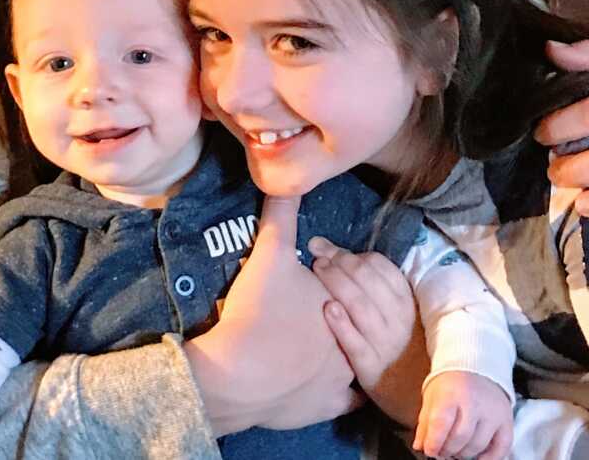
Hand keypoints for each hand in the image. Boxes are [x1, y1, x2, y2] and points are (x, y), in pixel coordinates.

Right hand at [184, 196, 359, 436]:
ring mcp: (341, 377)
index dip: (330, 283)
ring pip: (351, 359)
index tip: (311, 286)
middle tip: (312, 313)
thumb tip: (284, 182)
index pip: (346, 287)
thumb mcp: (269, 254)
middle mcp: (349, 338)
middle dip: (337, 316)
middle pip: (349, 321)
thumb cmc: (257, 311)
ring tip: (319, 343)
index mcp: (339, 301)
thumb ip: (280, 215)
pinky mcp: (327, 407)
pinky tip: (328, 382)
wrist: (237, 372)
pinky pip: (346, 398)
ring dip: (340, 351)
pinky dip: (338, 391)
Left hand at [309, 236, 424, 426]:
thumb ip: (375, 285)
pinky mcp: (372, 369)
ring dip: (336, 282)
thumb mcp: (398, 313)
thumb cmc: (402, 346)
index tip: (326, 248)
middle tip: (316, 256)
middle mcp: (398, 317)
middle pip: (365, 278)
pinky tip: (327, 309)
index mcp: (405, 299)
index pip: (379, 265)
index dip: (349, 253)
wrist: (418, 396)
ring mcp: (385, 343)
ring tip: (316, 270)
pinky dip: (341, 324)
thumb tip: (338, 253)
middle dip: (338, 261)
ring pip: (359, 304)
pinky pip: (355, 343)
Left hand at [414, 371, 512, 459]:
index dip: (433, 442)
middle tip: (441, 451)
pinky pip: (502, 448)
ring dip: (464, 454)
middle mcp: (474, 401)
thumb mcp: (432, 396)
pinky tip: (477, 457)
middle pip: (460, 437)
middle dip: (448, 450)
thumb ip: (425, 422)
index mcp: (451, 392)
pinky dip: (489, 458)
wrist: (477, 368)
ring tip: (455, 450)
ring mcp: (493, 412)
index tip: (429, 449)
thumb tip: (420, 445)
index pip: (441, 422)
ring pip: (478, 445)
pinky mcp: (506, 421)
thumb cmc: (452, 384)